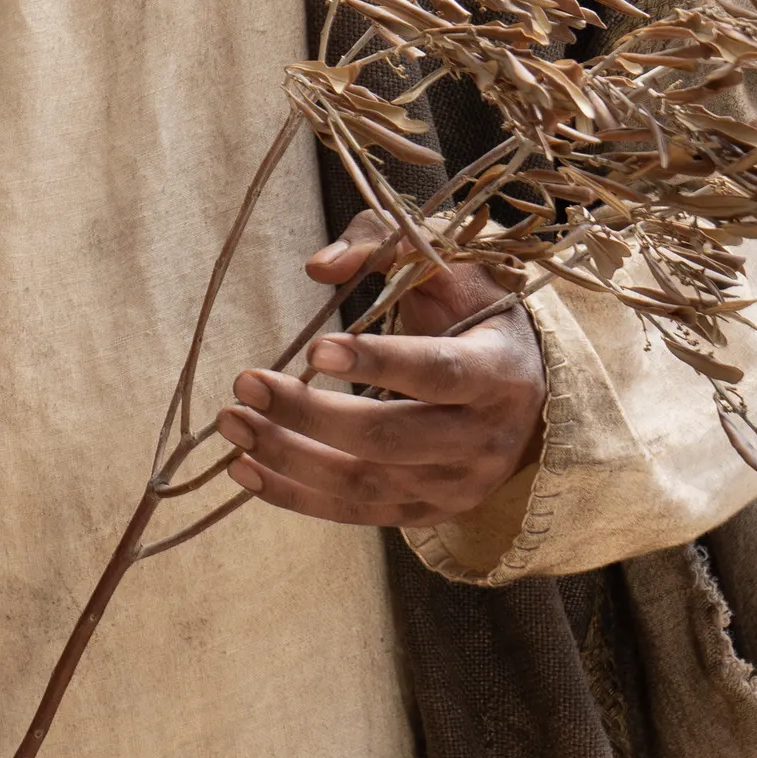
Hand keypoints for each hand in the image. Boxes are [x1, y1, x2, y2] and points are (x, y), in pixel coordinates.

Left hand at [214, 210, 545, 528]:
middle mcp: (484, 440)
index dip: (379, 363)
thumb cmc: (475, 310)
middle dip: (309, 415)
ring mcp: (457, 485)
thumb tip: (319, 267)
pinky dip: (295, 495)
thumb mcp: (447, 261)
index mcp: (499, 371)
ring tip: (232, 422)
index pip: (439, 374)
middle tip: (246, 382)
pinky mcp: (427, 513)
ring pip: (364, 482)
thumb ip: (385, 245)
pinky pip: (354, 512)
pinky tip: (244, 470)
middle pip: (389, 438)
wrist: (523, 384)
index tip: (314, 349)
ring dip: (288, 456)